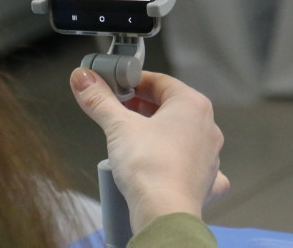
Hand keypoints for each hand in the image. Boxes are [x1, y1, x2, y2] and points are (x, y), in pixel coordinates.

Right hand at [70, 69, 228, 232]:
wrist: (164, 214)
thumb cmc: (150, 167)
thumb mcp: (118, 126)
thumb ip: (99, 99)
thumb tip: (82, 79)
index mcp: (192, 105)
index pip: (160, 81)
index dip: (135, 81)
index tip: (116, 85)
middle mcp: (207, 127)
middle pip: (171, 107)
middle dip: (144, 106)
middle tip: (119, 109)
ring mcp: (209, 155)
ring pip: (182, 134)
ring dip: (159, 132)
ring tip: (133, 139)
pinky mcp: (205, 181)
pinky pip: (193, 164)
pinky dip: (179, 162)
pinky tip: (167, 165)